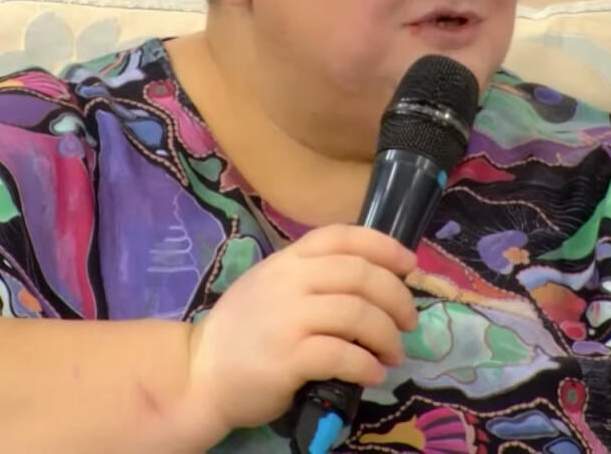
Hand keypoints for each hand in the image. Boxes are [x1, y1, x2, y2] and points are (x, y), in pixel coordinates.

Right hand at [183, 224, 418, 438]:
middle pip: (360, 275)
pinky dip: (367, 364)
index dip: (384, 246)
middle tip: (409, 323)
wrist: (200, 373)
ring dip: (388, 335)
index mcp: (287, 260)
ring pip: (358, 314)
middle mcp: (288, 281)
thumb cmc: (243, 331)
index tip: (410, 265)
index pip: (342, 236)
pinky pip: (343, 355)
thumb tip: (374, 283)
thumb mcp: (271, 286)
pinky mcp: (287, 358)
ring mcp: (287, 319)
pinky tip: (373, 373)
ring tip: (393, 353)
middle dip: (397, 298)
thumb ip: (312, 277)